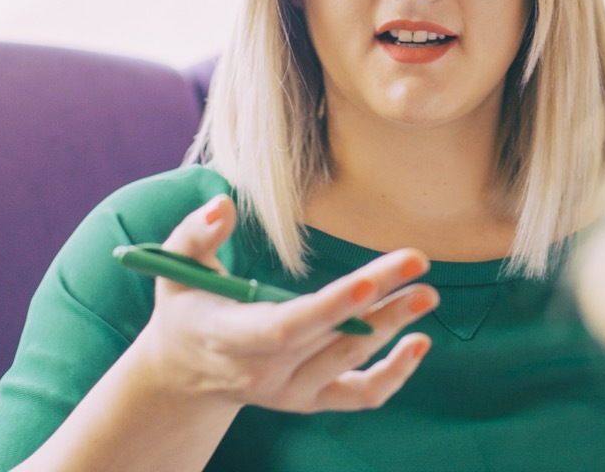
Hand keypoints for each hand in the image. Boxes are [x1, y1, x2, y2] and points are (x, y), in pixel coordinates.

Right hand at [132, 194, 437, 413]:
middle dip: (380, 300)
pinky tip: (420, 342)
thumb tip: (223, 202)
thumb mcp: (176, 269)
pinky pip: (359, 395)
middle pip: (331, 335)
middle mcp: (263, 373)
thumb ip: (196, 235)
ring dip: (393, 325)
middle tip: (419, 262)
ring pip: (351, 361)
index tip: (370, 279)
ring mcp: (290, 392)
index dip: (330, 307)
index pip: (285, 327)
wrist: (183, 375)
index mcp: (230, 337)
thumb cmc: (186, 308)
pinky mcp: (310, 401)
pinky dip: (395, 375)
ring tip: (427, 293)